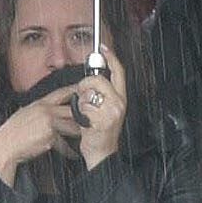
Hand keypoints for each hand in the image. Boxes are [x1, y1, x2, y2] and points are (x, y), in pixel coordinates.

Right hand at [0, 85, 82, 183]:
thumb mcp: (25, 112)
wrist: (6, 145)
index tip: (85, 89)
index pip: (62, 92)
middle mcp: (46, 110)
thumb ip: (39, 109)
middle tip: (92, 117)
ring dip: (78, 133)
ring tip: (86, 137)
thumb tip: (50, 109)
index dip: (75, 90)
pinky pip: (64, 144)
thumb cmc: (13, 132)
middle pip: (72, 109)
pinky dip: (68, 151)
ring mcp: (49, 123)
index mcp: (40, 102)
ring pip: (72, 126)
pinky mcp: (50, 137)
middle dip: (82, 115)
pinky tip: (73, 154)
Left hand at [73, 50, 127, 171]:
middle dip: (85, 84)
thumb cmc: (101, 132)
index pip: (119, 72)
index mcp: (121, 99)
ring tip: (85, 114)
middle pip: (98, 79)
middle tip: (82, 93)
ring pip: (88, 94)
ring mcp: (111, 112)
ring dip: (81, 103)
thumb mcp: (106, 110)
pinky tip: (84, 122)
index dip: (111, 57)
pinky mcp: (102, 120)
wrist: (102, 154)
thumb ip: (102, 94)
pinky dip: (80, 114)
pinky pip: (84, 108)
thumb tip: (91, 79)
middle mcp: (119, 103)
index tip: (103, 48)